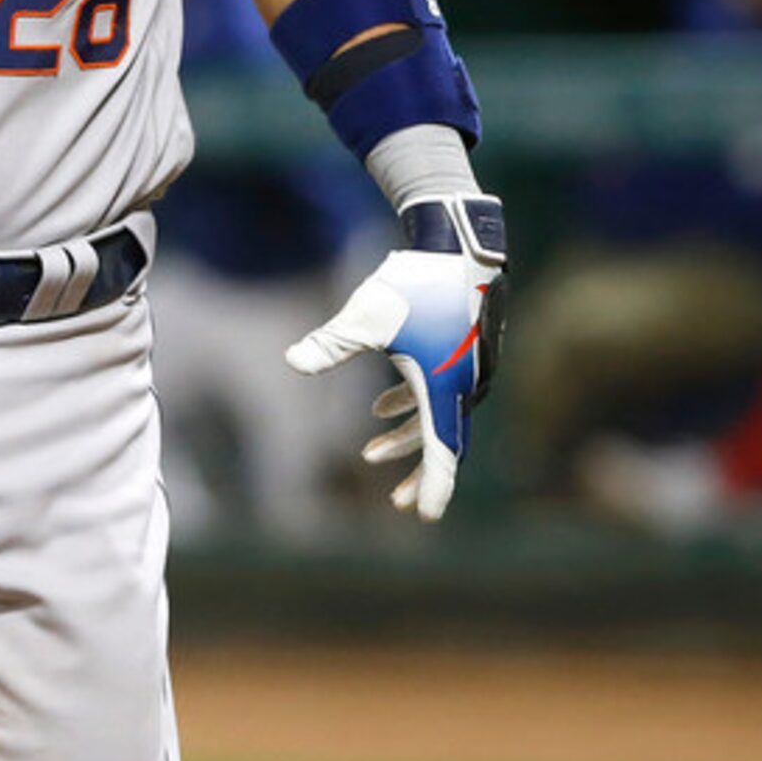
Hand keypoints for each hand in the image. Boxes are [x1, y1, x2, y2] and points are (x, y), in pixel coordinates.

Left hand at [285, 195, 506, 520]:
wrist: (458, 243)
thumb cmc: (413, 281)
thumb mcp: (365, 315)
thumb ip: (329, 344)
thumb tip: (291, 362)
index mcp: (445, 387)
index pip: (442, 452)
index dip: (433, 487)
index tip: (425, 517)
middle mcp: (465, 384)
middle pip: (443, 442)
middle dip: (417, 472)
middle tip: (394, 501)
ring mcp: (470, 369)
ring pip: (439, 417)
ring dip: (407, 436)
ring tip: (369, 451)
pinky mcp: (467, 352)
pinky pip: (442, 393)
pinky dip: (412, 406)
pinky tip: (380, 408)